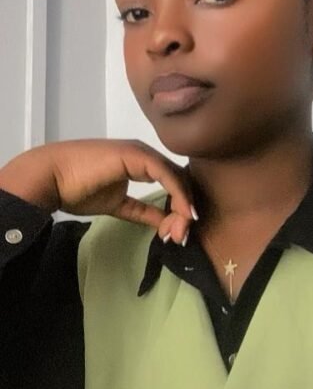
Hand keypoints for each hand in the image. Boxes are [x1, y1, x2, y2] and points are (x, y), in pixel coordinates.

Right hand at [0, 139, 196, 244]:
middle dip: (185, 210)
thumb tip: (166, 224)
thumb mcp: (120, 206)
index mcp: (142, 163)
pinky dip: (178, 195)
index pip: (173, 183)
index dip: (181, 207)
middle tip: (182, 236)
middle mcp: (146, 155)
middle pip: (179, 181)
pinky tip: (182, 214)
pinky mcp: (137, 155)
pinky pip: (167, 175)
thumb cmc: (78, 190)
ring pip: (177, 178)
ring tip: (181, 230)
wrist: (51, 178)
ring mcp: (142, 153)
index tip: (181, 232)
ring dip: (183, 207)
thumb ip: (144, 212)